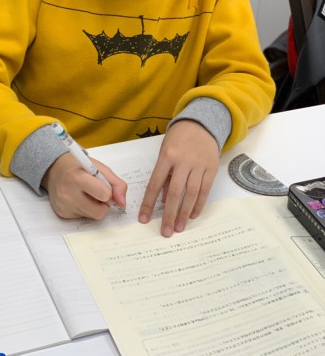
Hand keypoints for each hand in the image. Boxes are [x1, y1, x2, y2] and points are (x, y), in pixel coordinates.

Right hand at [42, 151, 126, 219]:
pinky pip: (83, 218)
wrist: (55, 169)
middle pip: (100, 211)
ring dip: (95, 207)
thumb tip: (122, 204)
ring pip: (93, 216)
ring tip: (87, 194)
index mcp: (78, 177)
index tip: (104, 186)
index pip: (104, 194)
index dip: (108, 192)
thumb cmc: (79, 166)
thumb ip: (117, 184)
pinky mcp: (62, 214)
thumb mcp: (100, 167)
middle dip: (104, 203)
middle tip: (97, 192)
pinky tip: (78, 198)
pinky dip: (85, 210)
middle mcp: (68, 193)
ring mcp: (64, 205)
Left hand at [138, 120, 218, 235]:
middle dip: (169, 214)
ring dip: (184, 213)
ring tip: (179, 228)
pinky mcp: (211, 168)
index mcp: (167, 156)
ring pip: (191, 194)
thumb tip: (162, 200)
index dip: (149, 203)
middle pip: (175, 192)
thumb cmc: (178, 139)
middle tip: (165, 232)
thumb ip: (164, 174)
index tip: (144, 219)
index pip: (155, 183)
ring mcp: (199, 165)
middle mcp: (183, 161)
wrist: (201, 124)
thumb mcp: (165, 151)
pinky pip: (205, 190)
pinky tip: (192, 215)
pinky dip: (198, 205)